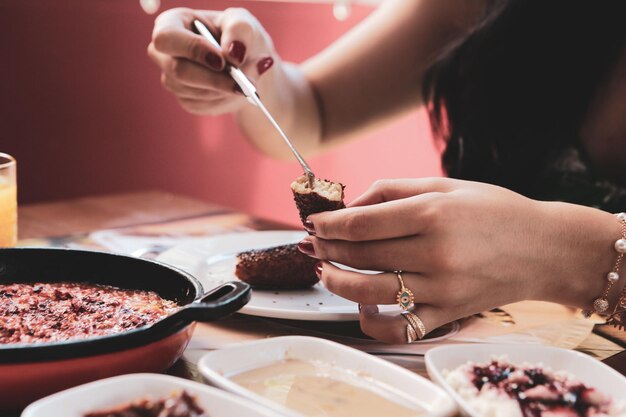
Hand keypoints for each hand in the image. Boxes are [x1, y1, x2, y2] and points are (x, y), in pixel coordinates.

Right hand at [147, 7, 275, 114]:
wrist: (248, 62)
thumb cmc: (238, 35)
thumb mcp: (243, 22)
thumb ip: (239, 30)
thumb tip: (233, 55)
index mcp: (171, 24)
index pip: (166, 38)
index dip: (193, 49)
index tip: (221, 61)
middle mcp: (164, 53)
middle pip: (179, 71)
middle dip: (214, 79)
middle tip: (243, 83)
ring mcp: (172, 79)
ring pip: (194, 92)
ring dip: (224, 90)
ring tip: (247, 80)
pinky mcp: (186, 100)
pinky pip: (203, 105)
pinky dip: (225, 99)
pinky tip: (236, 89)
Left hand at [298, 178, 617, 343]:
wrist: (545, 248)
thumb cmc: (494, 210)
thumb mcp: (445, 186)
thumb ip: (393, 190)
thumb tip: (349, 205)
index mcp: (432, 214)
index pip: (361, 223)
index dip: (329, 224)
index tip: (313, 223)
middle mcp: (435, 253)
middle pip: (360, 255)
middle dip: (326, 248)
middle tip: (311, 244)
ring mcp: (442, 289)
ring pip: (370, 292)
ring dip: (337, 282)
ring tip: (324, 270)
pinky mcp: (449, 315)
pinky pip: (400, 328)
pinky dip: (372, 322)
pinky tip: (362, 307)